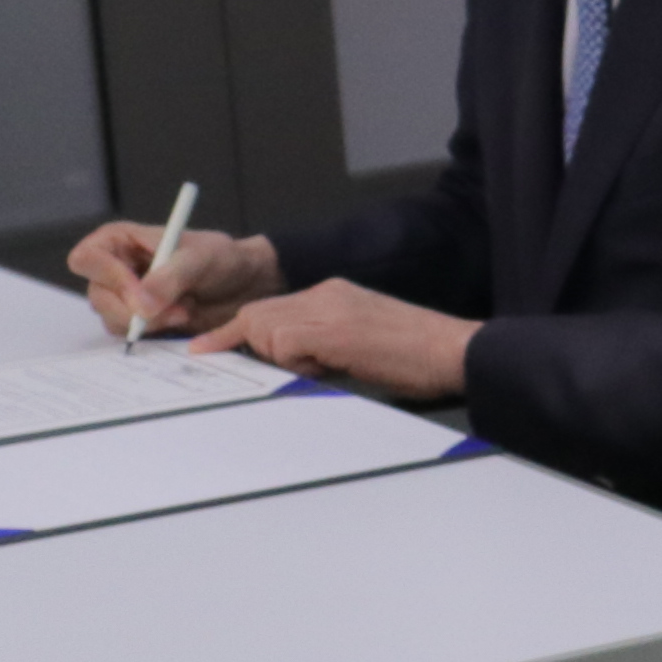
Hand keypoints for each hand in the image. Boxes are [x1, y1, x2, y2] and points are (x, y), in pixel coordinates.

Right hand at [68, 215, 274, 338]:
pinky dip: (156, 333)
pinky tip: (182, 319)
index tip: (141, 292)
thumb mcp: (202, 258)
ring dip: (151, 323)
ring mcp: (124, 297)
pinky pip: (130, 335)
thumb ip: (170, 277)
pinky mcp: (138, 321)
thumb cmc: (222, 258)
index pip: (87, 259)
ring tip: (186, 310)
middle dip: (136, 309)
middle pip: (98, 296)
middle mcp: (115, 268)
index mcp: (120, 240)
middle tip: (176, 309)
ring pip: (113, 320)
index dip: (109, 277)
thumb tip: (140, 304)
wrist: (245, 285)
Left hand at [201, 276, 471, 402]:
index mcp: (333, 294)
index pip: (268, 308)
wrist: (454, 351)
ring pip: (265, 329)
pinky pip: (284, 342)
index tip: (207, 348)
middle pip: (257, 315)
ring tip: (328, 367)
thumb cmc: (417, 358)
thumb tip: (287, 365)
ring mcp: (328, 307)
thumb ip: (322, 344)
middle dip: (248, 345)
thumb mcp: (360, 344)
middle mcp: (326, 292)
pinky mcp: (332, 328)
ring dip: (283, 358)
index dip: (236, 333)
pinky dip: (295, 362)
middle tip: (284, 369)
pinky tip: (332, 366)